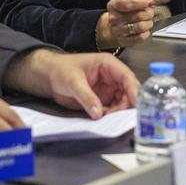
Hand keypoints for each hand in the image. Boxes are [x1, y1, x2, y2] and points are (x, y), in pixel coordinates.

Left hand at [4, 48, 138, 118]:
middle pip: (128, 92)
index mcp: (108, 65)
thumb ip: (86, 97)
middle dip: (127, 105)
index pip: (127, 77)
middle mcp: (111, 77)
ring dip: (119, 112)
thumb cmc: (60, 70)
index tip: (137, 103)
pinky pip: (112, 109)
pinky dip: (111, 116)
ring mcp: (108, 89)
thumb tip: (98, 112)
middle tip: (120, 117)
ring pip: (122, 103)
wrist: (48, 77)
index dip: (134, 90)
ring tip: (110, 119)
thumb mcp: (73, 82)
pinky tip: (104, 120)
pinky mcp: (102, 100)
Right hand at [95, 0, 154, 49]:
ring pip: (140, 27)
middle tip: (150, 12)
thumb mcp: (127, 1)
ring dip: (149, 23)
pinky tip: (145, 29)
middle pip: (138, 15)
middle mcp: (114, 19)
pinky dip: (146, 33)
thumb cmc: (123, 13)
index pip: (127, 3)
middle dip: (149, 13)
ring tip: (148, 21)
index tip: (149, 1)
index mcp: (113, 5)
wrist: (113, 30)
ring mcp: (119, 31)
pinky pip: (141, 37)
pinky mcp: (125, 41)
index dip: (141, 2)